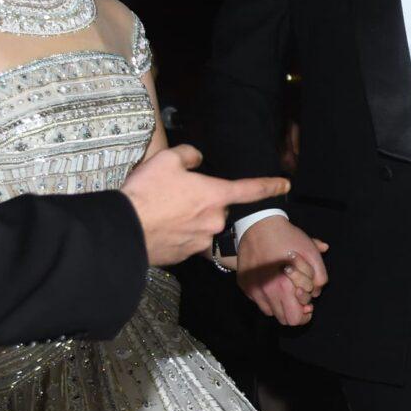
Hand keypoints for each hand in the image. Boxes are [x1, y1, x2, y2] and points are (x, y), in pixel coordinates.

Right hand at [121, 143, 291, 266]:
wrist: (125, 230)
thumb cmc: (147, 192)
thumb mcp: (167, 159)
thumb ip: (189, 155)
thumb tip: (196, 159)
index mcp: (215, 195)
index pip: (250, 189)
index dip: (269, 185)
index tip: (285, 184)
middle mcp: (214, 220)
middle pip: (217, 208)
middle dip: (203, 202)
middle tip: (177, 195)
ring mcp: (201, 241)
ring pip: (202, 225)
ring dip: (189, 219)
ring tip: (164, 212)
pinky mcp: (185, 255)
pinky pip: (188, 240)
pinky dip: (178, 233)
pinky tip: (160, 226)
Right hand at [236, 215, 329, 327]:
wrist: (258, 224)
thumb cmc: (287, 238)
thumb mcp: (310, 252)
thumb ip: (320, 275)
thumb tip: (317, 292)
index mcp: (283, 287)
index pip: (295, 319)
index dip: (305, 315)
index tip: (307, 306)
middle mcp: (266, 292)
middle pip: (283, 319)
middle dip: (294, 311)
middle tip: (298, 299)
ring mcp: (253, 290)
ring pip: (270, 312)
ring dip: (280, 305)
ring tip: (285, 291)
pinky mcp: (244, 285)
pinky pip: (258, 301)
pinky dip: (267, 298)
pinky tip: (272, 284)